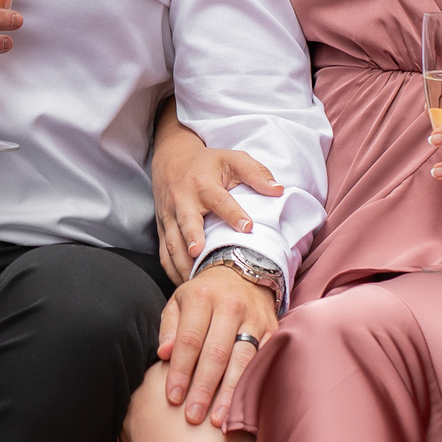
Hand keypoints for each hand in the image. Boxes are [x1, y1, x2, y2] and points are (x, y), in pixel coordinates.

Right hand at [153, 140, 284, 277]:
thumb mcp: (232, 159)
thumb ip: (256, 173)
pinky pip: (164, 252)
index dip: (232, 213)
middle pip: (187, 221)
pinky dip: (172, 269)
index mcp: (203, 183)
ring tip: (196, 280)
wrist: (171, 159)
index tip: (247, 227)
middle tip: (199, 253)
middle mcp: (183, 200)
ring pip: (173, 242)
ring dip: (182, 262)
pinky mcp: (162, 228)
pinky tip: (185, 283)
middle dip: (192, 237)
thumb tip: (278, 190)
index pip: (218, 199)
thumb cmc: (207, 163)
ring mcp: (169, 216)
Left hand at [156, 265, 279, 429]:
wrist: (243, 271)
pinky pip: (264, 360)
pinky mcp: (273, 329)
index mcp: (202, 297)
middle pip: (216, 353)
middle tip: (193, 416)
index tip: (173, 397)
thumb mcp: (179, 302)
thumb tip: (164, 354)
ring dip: (229, 393)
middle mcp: (230, 306)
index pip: (189, 339)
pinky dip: (254, 384)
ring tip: (218, 420)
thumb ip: (170, 328)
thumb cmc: (204, 295)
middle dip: (203, 388)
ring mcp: (255, 318)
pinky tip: (244, 405)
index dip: (181, 371)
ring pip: (243, 360)